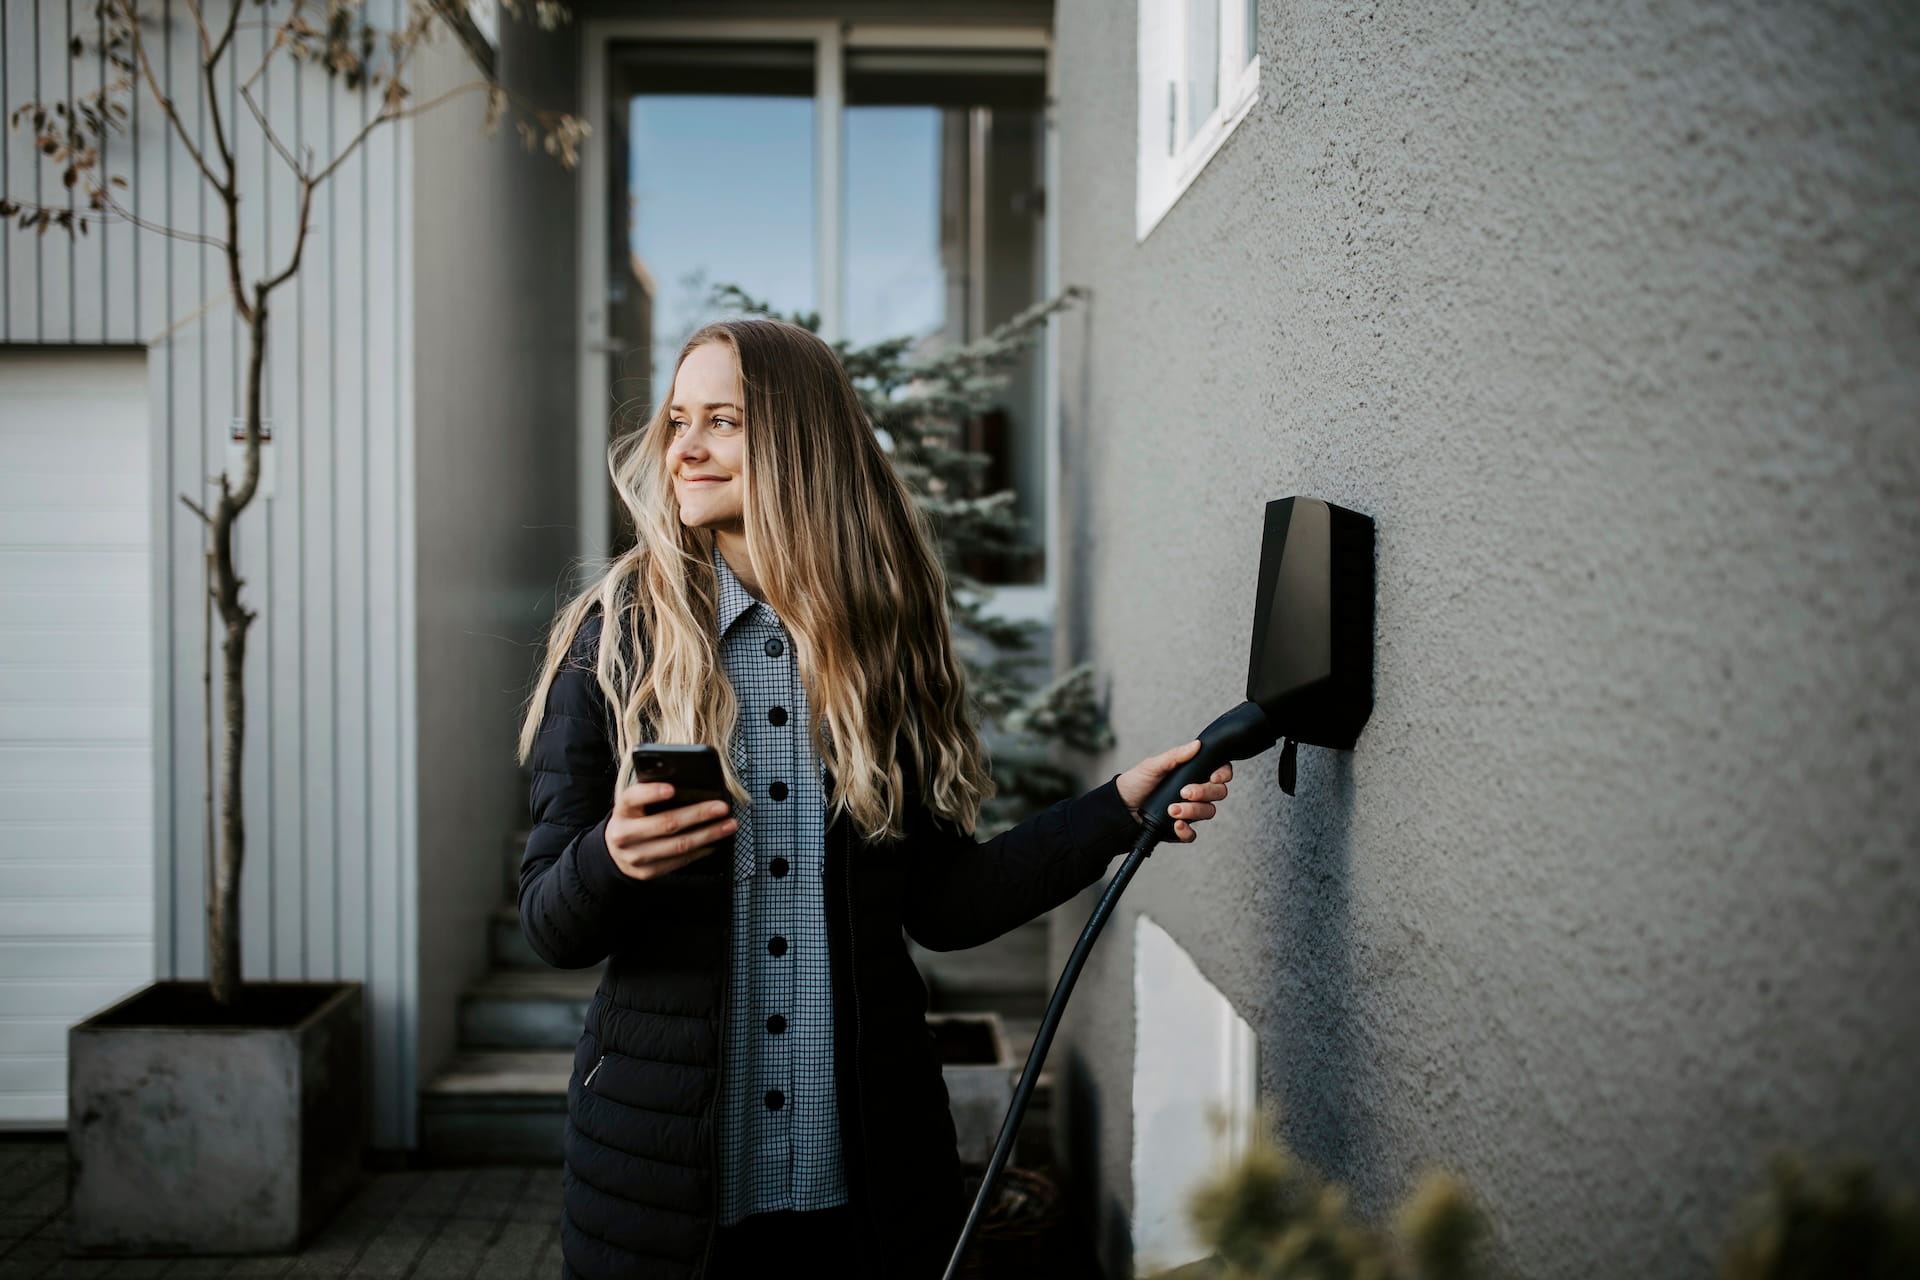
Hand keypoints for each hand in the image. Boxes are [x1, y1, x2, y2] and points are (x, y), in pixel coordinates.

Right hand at [605, 783, 736, 880]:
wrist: (614, 852)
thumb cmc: (634, 820)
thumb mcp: (636, 805)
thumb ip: (653, 794)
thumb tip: (690, 787)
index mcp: (622, 810)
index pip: (633, 797)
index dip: (652, 793)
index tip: (672, 789)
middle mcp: (624, 834)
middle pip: (666, 823)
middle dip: (698, 814)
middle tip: (722, 807)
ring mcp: (635, 856)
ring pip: (678, 845)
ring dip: (708, 835)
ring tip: (728, 825)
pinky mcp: (647, 872)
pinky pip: (679, 861)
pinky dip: (701, 851)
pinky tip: (715, 842)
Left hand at [1114, 739, 1232, 842]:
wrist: (1120, 807)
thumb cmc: (1136, 782)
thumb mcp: (1153, 765)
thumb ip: (1175, 756)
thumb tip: (1196, 745)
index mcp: (1192, 774)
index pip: (1220, 773)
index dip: (1223, 774)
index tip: (1214, 776)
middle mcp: (1196, 792)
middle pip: (1218, 793)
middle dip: (1204, 793)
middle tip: (1184, 792)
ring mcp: (1190, 811)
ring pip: (1208, 812)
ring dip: (1192, 811)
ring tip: (1171, 809)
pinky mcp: (1180, 829)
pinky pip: (1193, 834)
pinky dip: (1186, 831)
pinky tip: (1176, 824)